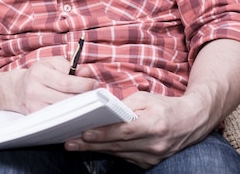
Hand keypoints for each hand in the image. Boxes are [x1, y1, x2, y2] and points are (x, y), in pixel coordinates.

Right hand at [0, 57, 96, 113]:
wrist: (16, 89)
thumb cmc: (38, 74)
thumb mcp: (52, 64)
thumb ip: (71, 67)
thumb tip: (87, 72)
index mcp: (39, 73)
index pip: (66, 82)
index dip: (84, 84)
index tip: (95, 84)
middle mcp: (34, 90)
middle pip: (66, 99)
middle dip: (84, 97)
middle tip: (96, 95)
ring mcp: (34, 106)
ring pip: (63, 111)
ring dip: (79, 107)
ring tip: (87, 102)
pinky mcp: (36, 118)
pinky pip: (57, 119)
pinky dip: (69, 115)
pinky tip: (76, 111)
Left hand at [64, 91, 207, 167]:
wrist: (191, 122)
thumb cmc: (165, 106)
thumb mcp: (145, 98)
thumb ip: (124, 105)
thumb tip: (101, 109)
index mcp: (154, 125)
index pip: (124, 131)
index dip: (103, 134)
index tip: (84, 133)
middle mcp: (154, 144)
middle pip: (117, 145)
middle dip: (90, 145)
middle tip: (69, 143)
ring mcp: (153, 156)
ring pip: (118, 153)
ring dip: (95, 150)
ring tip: (74, 145)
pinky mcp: (150, 162)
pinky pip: (124, 157)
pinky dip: (108, 151)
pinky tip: (92, 147)